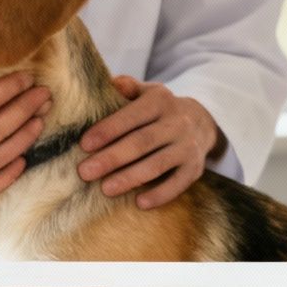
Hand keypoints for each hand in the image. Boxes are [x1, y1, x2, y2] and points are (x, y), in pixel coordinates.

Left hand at [77, 77, 223, 208]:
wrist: (202, 122)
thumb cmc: (159, 110)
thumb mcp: (146, 92)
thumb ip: (127, 87)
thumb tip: (109, 83)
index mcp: (159, 101)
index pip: (131, 116)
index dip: (108, 130)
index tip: (84, 145)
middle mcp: (177, 122)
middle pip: (141, 142)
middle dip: (112, 158)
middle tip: (85, 172)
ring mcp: (188, 146)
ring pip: (157, 164)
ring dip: (130, 178)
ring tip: (106, 189)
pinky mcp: (195, 168)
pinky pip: (178, 184)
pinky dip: (160, 194)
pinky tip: (140, 203)